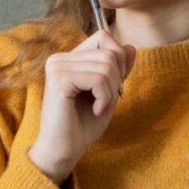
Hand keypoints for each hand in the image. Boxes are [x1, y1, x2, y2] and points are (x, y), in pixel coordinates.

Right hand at [28, 29, 135, 184]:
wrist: (64, 151)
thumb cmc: (82, 125)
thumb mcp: (107, 93)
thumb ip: (118, 70)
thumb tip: (131, 47)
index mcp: (68, 58)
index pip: (103, 38)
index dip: (118, 59)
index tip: (114, 86)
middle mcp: (59, 58)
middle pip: (108, 52)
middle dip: (116, 80)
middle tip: (105, 102)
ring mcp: (57, 67)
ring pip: (106, 66)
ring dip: (110, 92)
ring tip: (99, 108)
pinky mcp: (58, 79)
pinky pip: (97, 78)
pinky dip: (104, 97)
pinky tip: (96, 110)